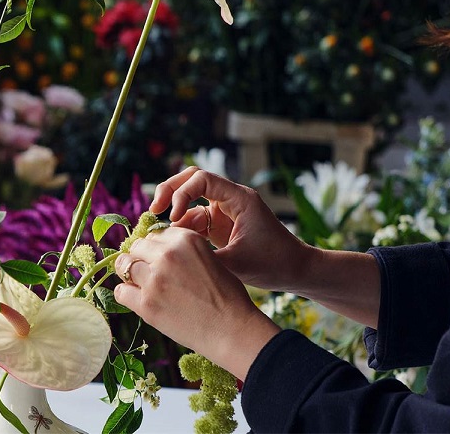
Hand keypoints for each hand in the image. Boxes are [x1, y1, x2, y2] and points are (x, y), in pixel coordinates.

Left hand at [113, 226, 279, 380]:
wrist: (232, 329)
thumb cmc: (227, 297)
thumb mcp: (210, 258)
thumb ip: (183, 251)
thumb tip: (156, 252)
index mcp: (186, 239)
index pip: (155, 235)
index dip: (156, 248)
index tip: (159, 259)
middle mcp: (167, 254)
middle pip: (137, 246)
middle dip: (140, 257)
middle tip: (148, 273)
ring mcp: (154, 279)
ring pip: (124, 265)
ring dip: (129, 274)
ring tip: (140, 285)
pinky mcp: (146, 304)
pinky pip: (121, 291)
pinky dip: (126, 294)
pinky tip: (137, 300)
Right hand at [148, 166, 312, 291]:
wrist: (296, 272)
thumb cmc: (273, 265)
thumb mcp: (236, 263)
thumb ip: (203, 256)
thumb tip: (169, 256)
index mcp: (239, 198)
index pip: (202, 178)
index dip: (182, 194)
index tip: (173, 218)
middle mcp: (231, 198)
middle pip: (192, 178)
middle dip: (170, 191)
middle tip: (154, 211)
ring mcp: (225, 210)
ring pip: (191, 198)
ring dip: (175, 211)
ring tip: (160, 232)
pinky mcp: (221, 224)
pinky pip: (196, 218)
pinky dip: (183, 228)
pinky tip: (175, 245)